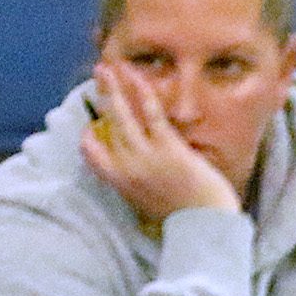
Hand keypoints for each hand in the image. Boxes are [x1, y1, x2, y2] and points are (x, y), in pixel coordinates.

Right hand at [79, 60, 240, 226]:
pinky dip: (141, 92)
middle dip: (100, 96)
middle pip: (106, 125)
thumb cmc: (186, 218)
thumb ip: (138, 184)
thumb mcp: (150, 204)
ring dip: (112, 87)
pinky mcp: (168, 148)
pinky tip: (137, 76)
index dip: (88, 137)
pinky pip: (150, 114)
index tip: (90, 126)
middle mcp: (127, 168)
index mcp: (120, 184)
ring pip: (122, 115)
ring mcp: (146, 157)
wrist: (207, 227)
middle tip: (99, 76)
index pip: (90, 154)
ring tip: (107, 67)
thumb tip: (135, 170)